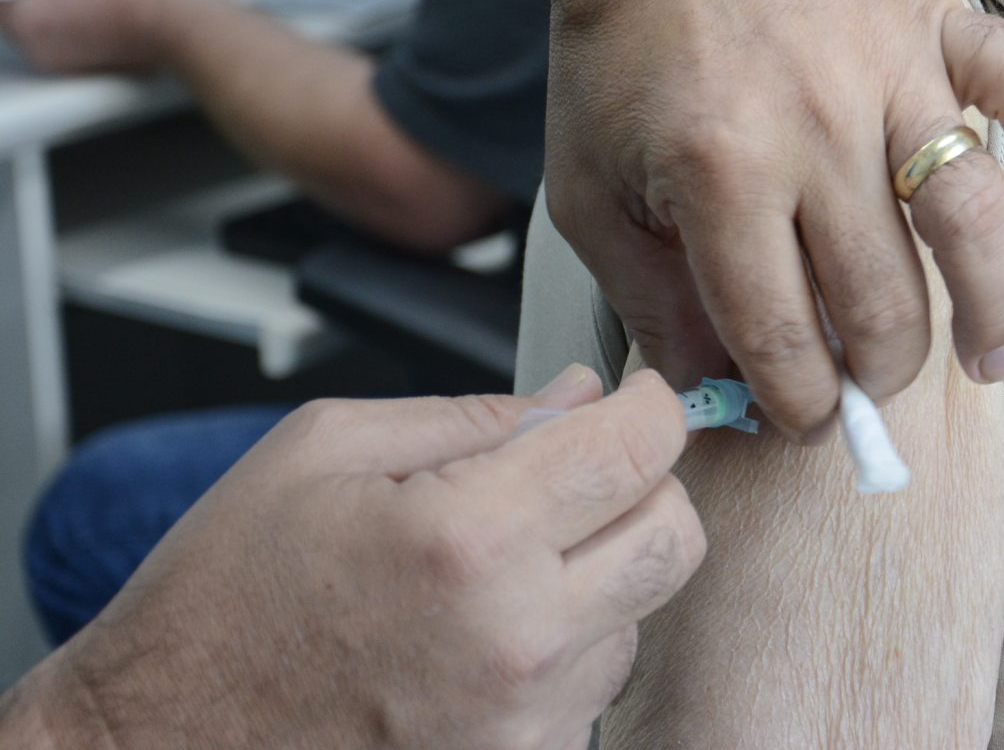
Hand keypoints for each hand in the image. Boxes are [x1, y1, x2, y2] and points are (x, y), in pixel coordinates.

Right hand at [13, 368, 699, 749]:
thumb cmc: (220, 604)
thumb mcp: (324, 451)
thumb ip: (473, 415)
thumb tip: (577, 394)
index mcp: (466, 536)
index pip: (639, 447)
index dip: (649, 406)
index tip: (635, 401)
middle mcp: (515, 637)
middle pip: (675, 535)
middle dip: (646, 489)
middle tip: (586, 477)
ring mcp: (522, 722)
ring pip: (640, 614)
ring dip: (598, 578)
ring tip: (495, 572)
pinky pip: (591, 690)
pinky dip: (562, 652)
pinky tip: (481, 637)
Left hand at [545, 0, 1003, 437]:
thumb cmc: (621, 45)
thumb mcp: (589, 184)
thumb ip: (649, 299)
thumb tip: (715, 391)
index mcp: (720, 175)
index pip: (781, 336)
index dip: (796, 401)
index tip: (802, 414)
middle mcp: (816, 127)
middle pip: (883, 300)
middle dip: (878, 372)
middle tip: (871, 384)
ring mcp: (889, 66)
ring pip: (973, 219)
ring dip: (992, 310)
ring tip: (990, 361)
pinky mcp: (938, 12)